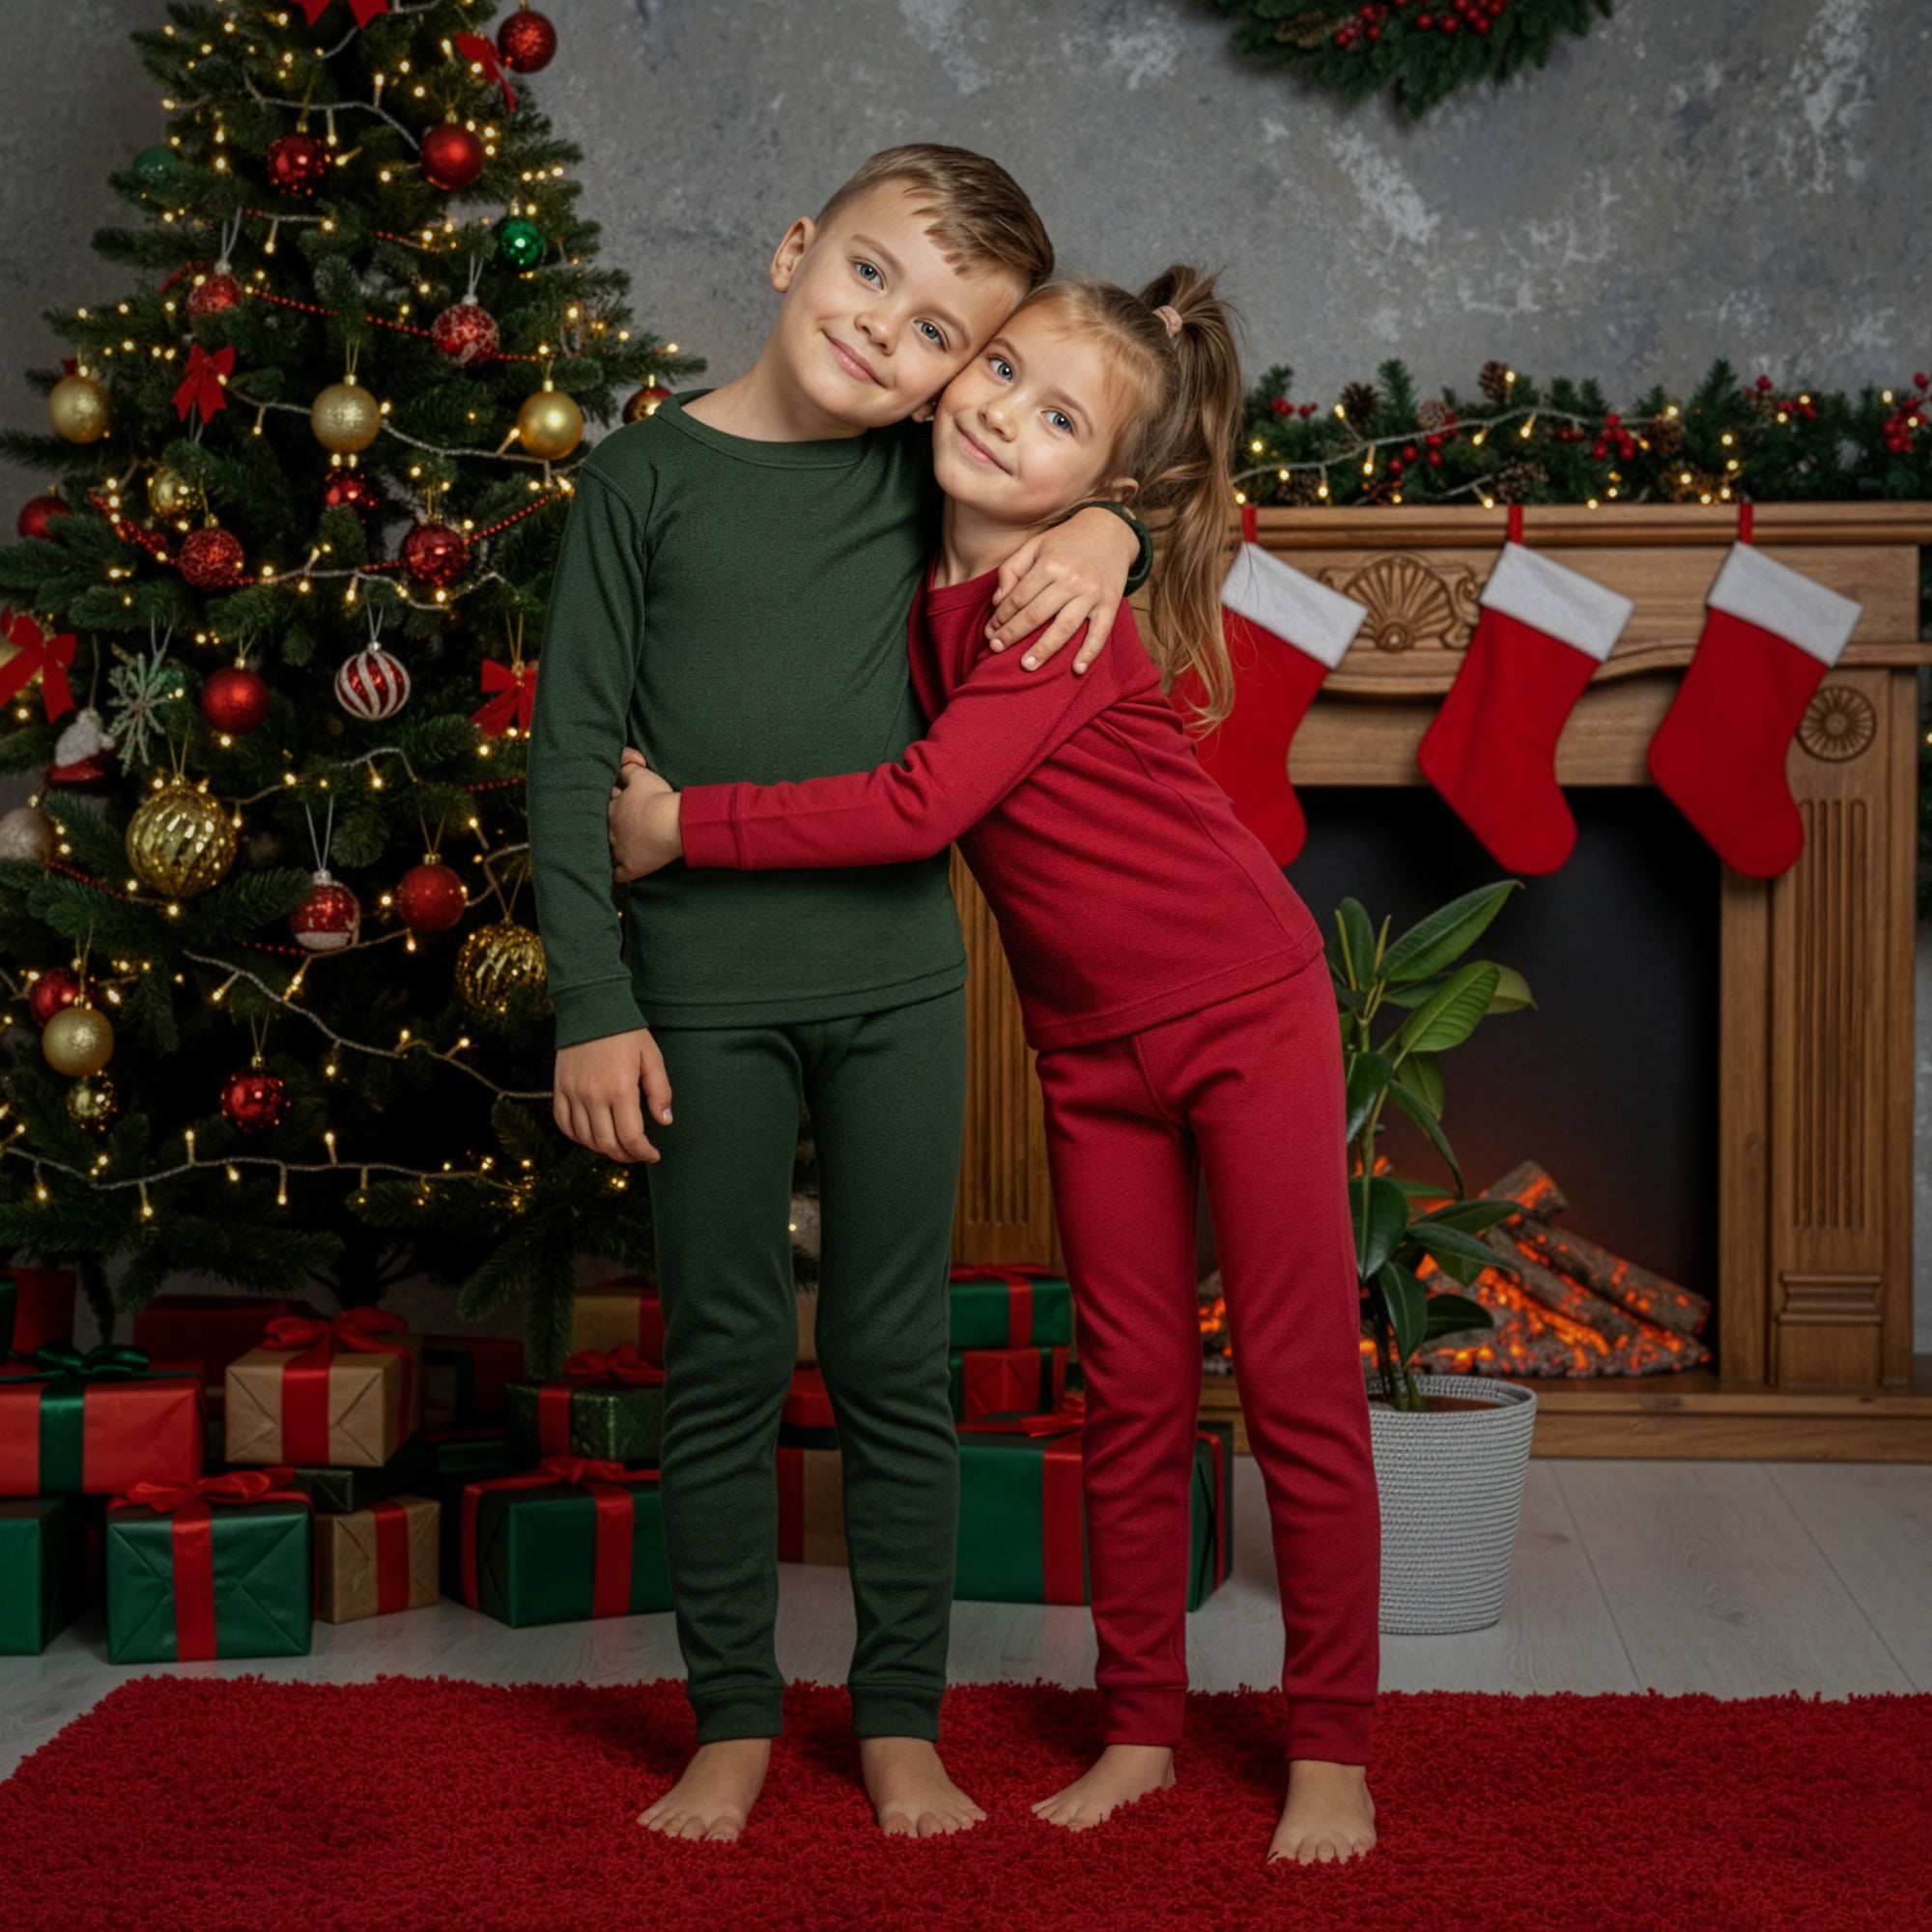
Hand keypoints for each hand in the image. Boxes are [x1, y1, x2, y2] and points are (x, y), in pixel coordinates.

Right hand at [553, 1028, 672, 1163]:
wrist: (591, 1008)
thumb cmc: (626, 1032)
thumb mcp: (651, 1058)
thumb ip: (660, 1091)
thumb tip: (664, 1121)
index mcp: (620, 1089)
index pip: (630, 1137)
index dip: (643, 1152)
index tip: (653, 1155)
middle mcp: (593, 1095)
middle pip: (606, 1144)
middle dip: (625, 1155)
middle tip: (638, 1153)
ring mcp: (573, 1093)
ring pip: (585, 1138)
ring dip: (603, 1148)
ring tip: (619, 1144)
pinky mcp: (559, 1088)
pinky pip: (564, 1124)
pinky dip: (578, 1136)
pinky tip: (592, 1135)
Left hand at [608, 748, 682, 880]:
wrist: (671, 824)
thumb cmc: (658, 798)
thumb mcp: (641, 775)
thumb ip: (627, 768)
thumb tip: (621, 765)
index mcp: (612, 809)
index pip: (608, 806)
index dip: (617, 805)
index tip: (627, 806)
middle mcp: (611, 831)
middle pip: (605, 830)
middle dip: (611, 829)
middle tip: (623, 829)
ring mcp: (619, 851)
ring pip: (607, 852)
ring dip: (610, 851)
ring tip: (617, 851)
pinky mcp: (630, 868)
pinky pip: (616, 875)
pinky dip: (616, 873)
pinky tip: (617, 872)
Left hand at [985, 505, 1136, 674]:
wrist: (1110, 531)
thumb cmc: (1066, 542)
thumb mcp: (1035, 545)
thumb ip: (1011, 569)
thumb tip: (996, 601)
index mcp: (1050, 563)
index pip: (1019, 598)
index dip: (1001, 617)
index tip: (990, 631)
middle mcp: (1072, 579)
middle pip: (1036, 615)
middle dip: (1013, 635)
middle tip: (996, 650)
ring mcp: (1092, 594)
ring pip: (1064, 628)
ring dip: (1044, 650)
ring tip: (1026, 666)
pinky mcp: (1110, 604)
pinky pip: (1100, 633)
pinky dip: (1089, 653)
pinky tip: (1076, 670)